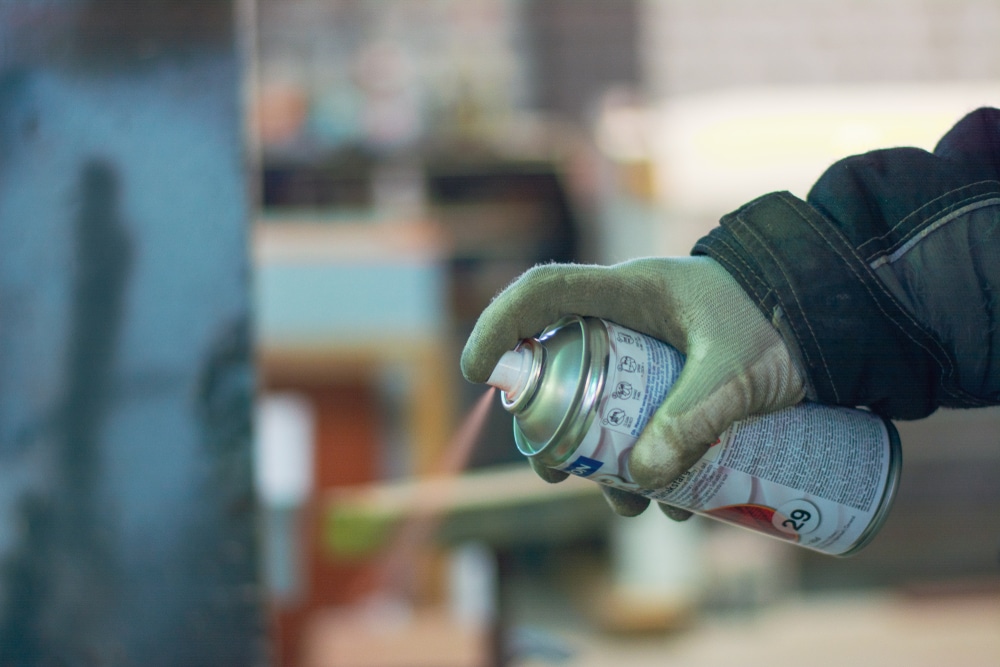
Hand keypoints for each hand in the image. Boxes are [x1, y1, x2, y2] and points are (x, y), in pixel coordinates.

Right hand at [461, 257, 805, 518]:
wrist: (828, 324)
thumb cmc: (781, 322)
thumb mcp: (740, 369)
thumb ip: (697, 416)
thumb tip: (643, 482)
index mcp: (629, 290)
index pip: (543, 293)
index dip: (499, 325)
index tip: (477, 372)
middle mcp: (626, 322)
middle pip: (560, 367)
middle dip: (550, 425)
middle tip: (555, 471)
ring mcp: (646, 356)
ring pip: (598, 406)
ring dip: (602, 459)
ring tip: (631, 505)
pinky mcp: (671, 385)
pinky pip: (639, 424)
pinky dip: (646, 465)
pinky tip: (675, 503)